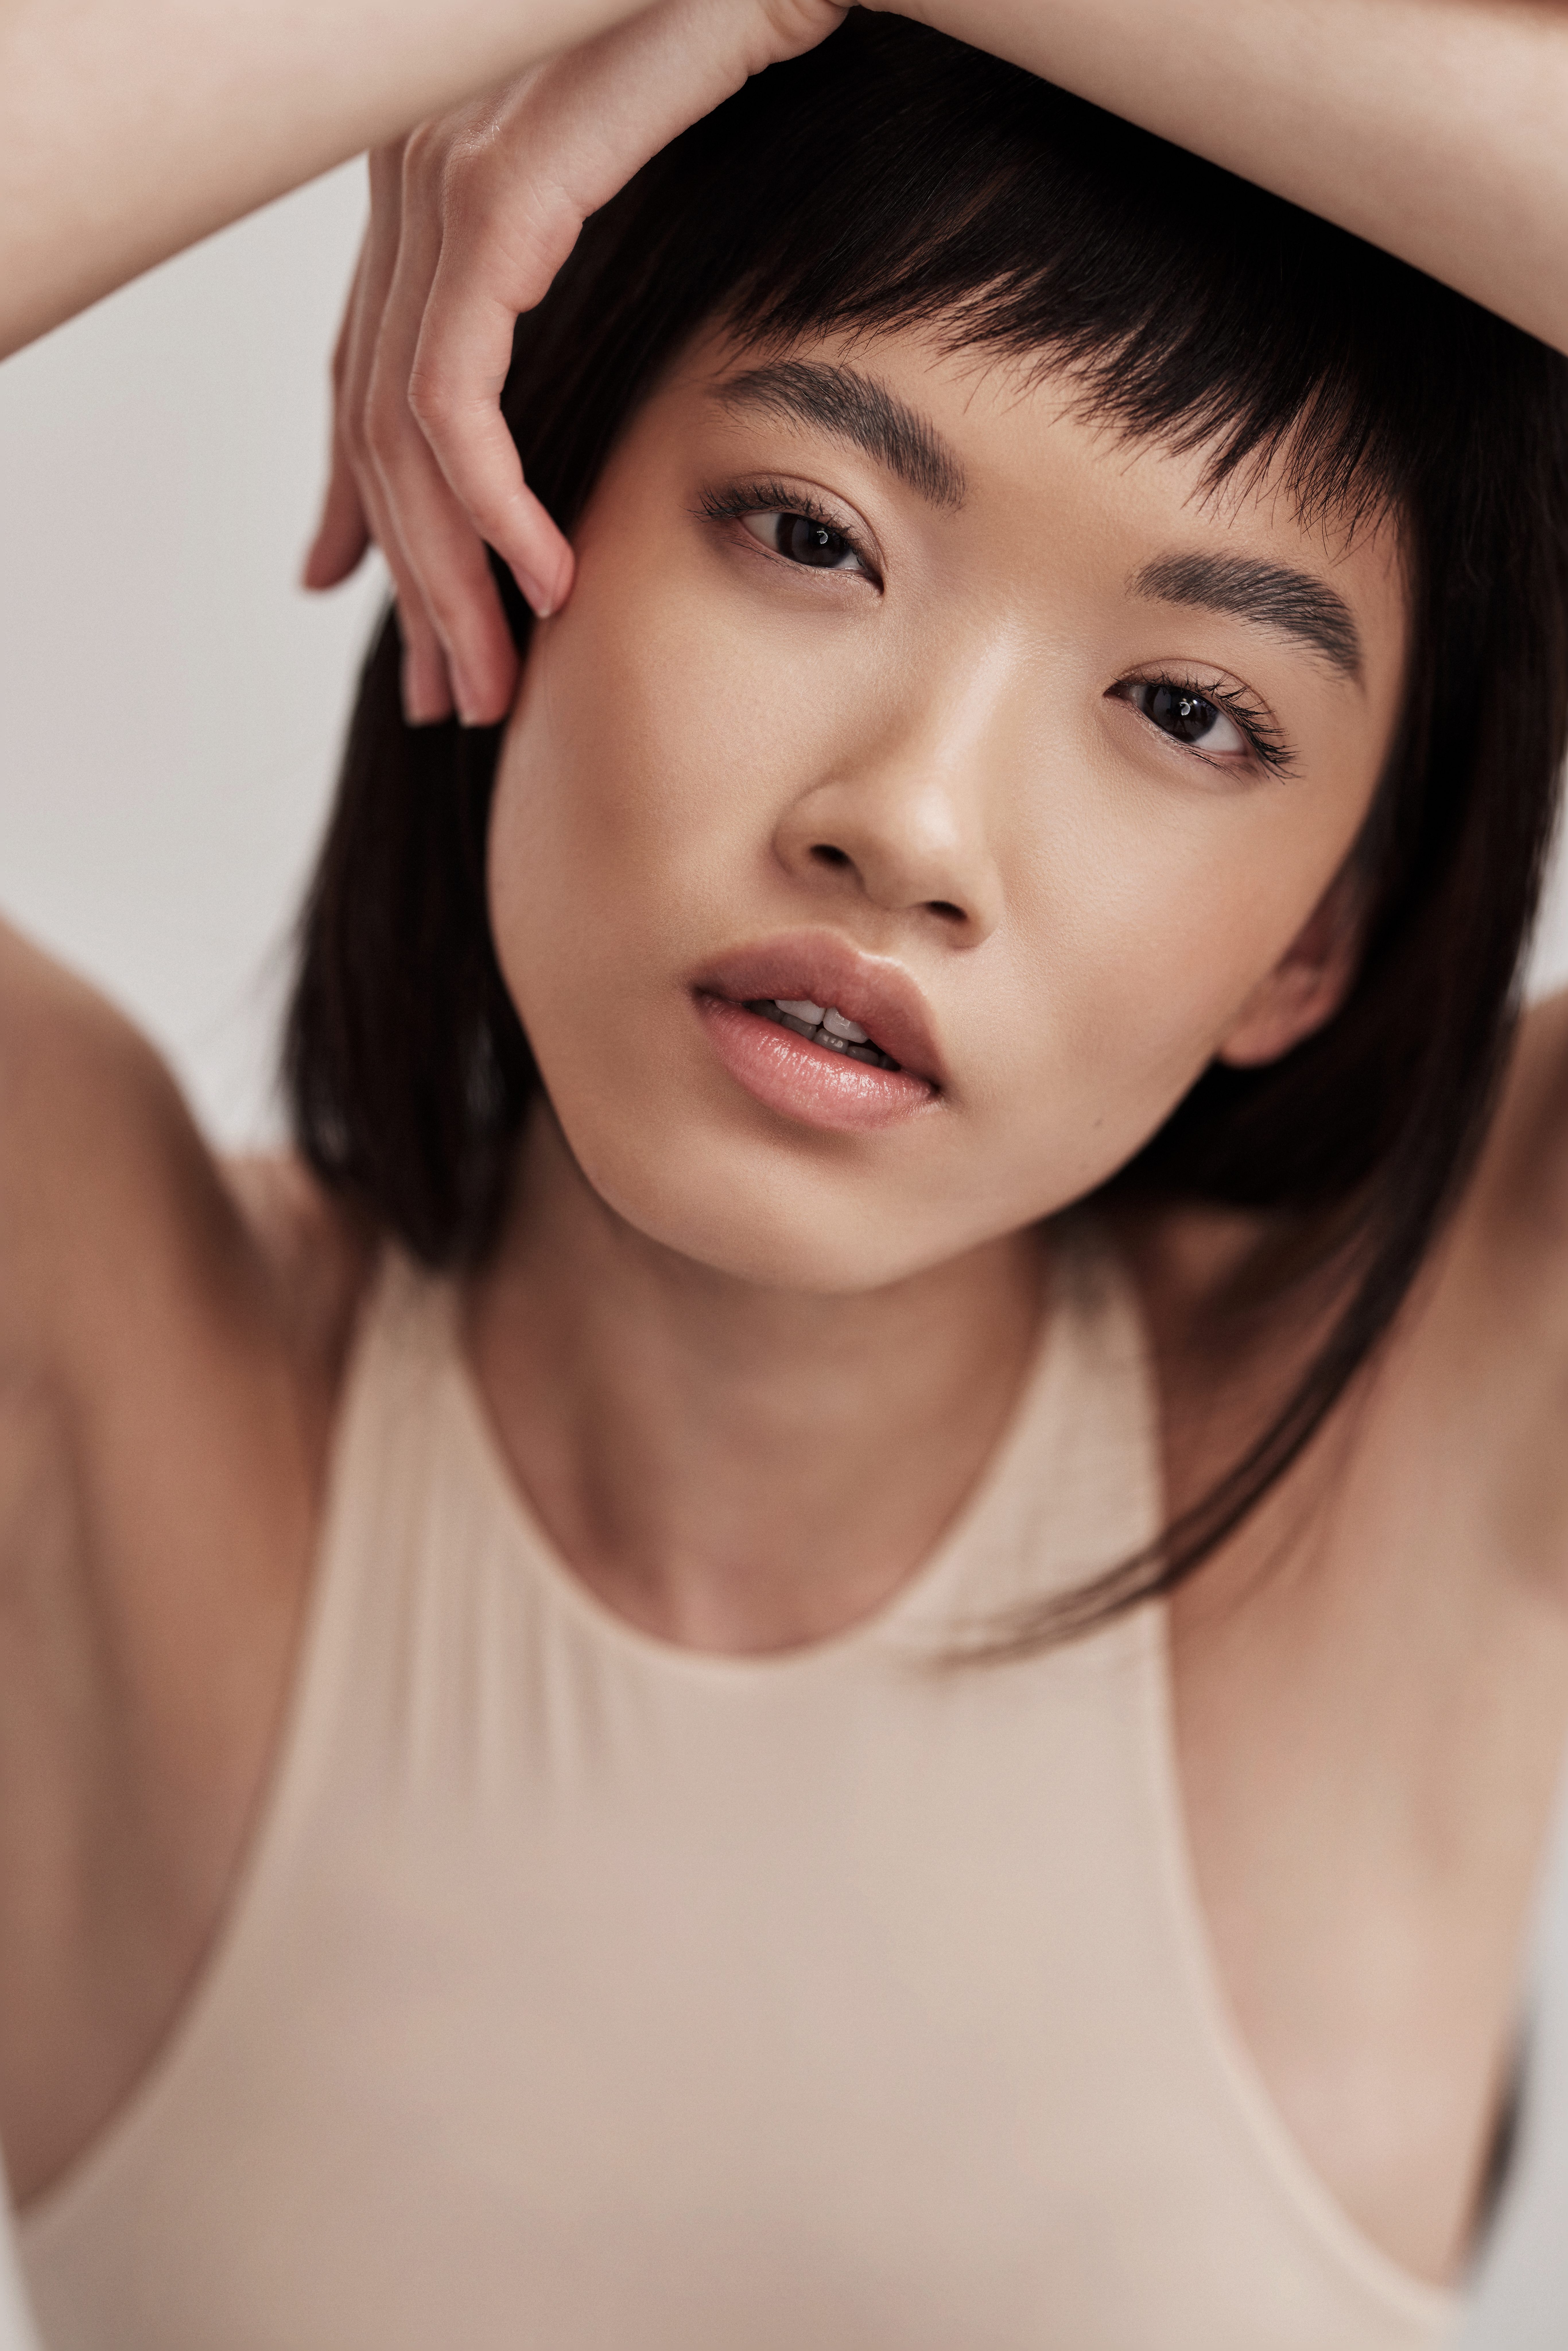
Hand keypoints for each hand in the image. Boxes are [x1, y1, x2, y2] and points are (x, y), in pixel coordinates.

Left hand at [303, 0, 846, 725]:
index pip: (366, 380)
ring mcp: (442, 186)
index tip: (365, 604)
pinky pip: (458, 396)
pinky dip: (493, 506)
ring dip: (451, 578)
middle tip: (449, 696)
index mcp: (434, 185)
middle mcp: (413, 180)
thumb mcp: (626, 211)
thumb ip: (552, 303)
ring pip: (407, 435)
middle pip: (379, 430)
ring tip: (492, 677)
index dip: (359, 507)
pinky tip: (543, 580)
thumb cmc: (726, 52)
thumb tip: (523, 413)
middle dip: (414, 583)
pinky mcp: (495, 198)